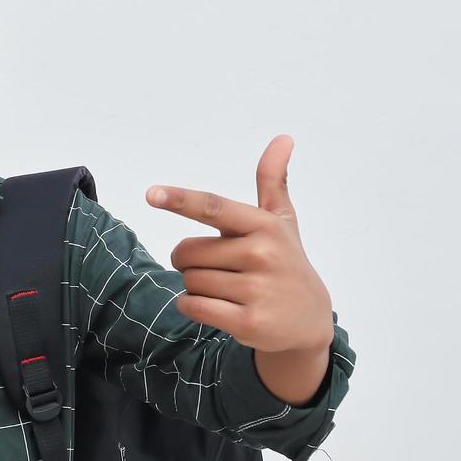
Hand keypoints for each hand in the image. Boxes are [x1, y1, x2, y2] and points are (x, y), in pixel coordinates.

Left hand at [146, 134, 332, 355]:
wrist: (309, 321)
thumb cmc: (286, 263)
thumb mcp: (282, 222)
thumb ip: (272, 182)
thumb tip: (282, 138)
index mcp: (264, 225)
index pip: (214, 207)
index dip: (180, 200)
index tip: (152, 194)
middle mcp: (261, 254)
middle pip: (187, 253)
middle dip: (190, 262)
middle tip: (220, 269)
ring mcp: (256, 289)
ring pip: (189, 281)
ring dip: (196, 287)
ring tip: (228, 291)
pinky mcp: (248, 321)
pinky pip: (192, 307)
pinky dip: (192, 307)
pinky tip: (217, 309)